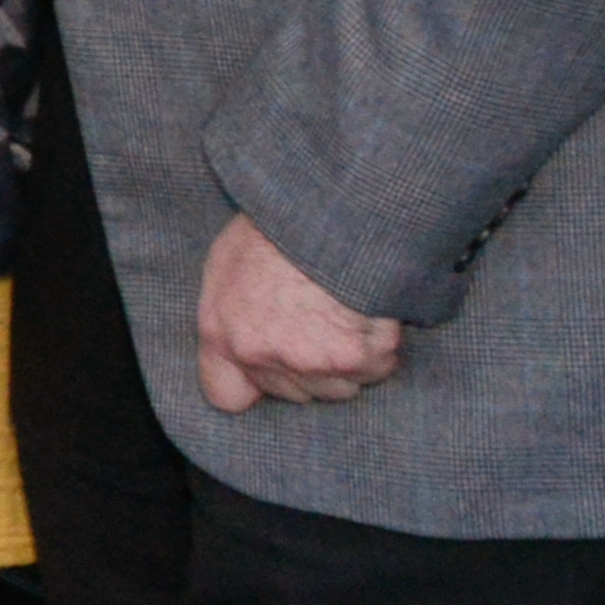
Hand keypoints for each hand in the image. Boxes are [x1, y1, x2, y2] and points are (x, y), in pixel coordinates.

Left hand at [196, 214, 406, 411]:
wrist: (327, 209)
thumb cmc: (277, 225)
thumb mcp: (229, 260)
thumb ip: (231, 311)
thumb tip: (245, 343)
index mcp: (221, 332)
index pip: (227, 395)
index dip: (255, 384)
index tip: (275, 365)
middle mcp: (260, 355)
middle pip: (298, 393)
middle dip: (312, 365)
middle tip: (321, 317)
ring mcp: (306, 361)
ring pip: (341, 386)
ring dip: (351, 358)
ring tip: (346, 309)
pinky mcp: (352, 357)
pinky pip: (378, 366)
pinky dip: (383, 344)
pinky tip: (372, 310)